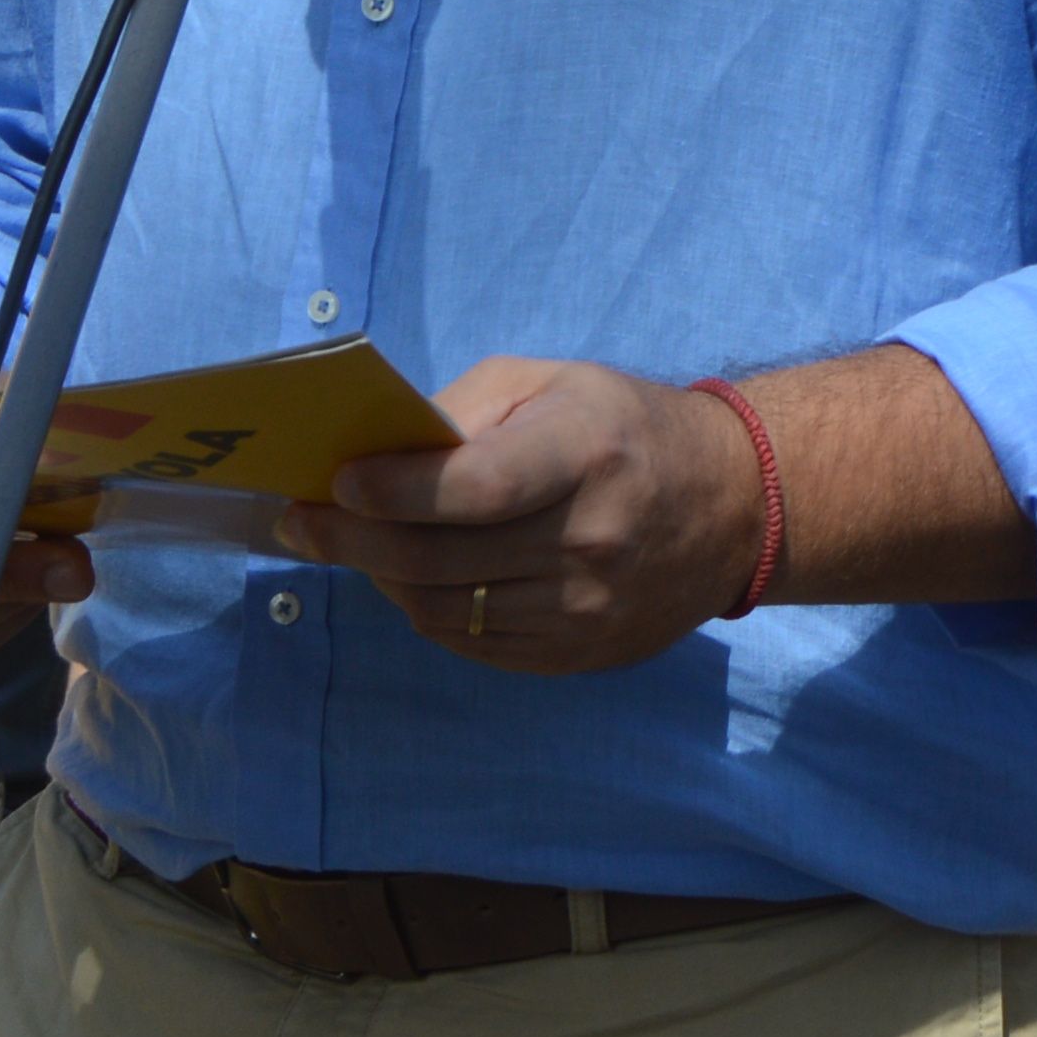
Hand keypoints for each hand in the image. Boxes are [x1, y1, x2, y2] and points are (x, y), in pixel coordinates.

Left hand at [279, 357, 763, 674]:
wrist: (734, 507)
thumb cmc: (626, 427)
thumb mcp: (556, 382)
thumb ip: (466, 410)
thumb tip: (377, 454)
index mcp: (587, 453)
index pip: (473, 488)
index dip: (394, 491)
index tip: (336, 483)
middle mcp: (591, 538)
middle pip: (441, 558)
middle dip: (354, 540)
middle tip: (302, 522)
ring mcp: (587, 609)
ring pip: (444, 609)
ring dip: (382, 577)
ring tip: (354, 546)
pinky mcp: (581, 654)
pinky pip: (473, 643)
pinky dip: (427, 610)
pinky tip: (411, 577)